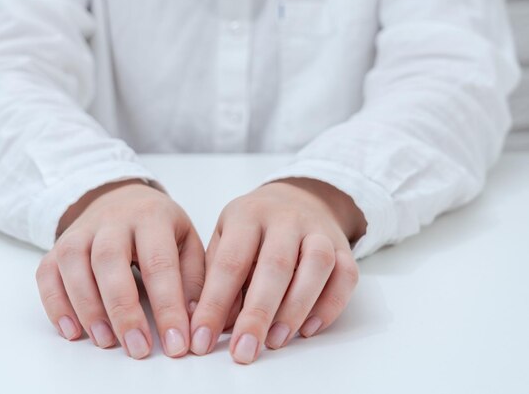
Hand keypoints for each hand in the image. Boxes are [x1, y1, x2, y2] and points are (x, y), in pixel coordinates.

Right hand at [35, 179, 204, 358]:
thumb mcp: (187, 240)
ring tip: (106, 342)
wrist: (121, 196)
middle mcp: (112, 220)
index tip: (176, 342)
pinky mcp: (58, 245)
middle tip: (137, 348)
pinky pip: (47, 273)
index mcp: (151, 217)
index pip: (159, 263)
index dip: (167, 306)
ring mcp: (81, 231)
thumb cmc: (159, 226)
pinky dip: (56, 304)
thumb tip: (194, 320)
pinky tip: (72, 331)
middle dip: (123, 310)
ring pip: (74, 264)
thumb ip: (192, 278)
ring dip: (88, 308)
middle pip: (110, 261)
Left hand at [189, 178, 365, 363]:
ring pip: (316, 265)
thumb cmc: (253, 228)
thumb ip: (216, 277)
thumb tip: (209, 323)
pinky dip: (330, 306)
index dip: (215, 304)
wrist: (299, 197)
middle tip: (244, 351)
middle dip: (258, 313)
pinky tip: (308, 329)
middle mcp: (286, 218)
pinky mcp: (343, 247)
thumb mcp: (225, 238)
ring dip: (296, 308)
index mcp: (247, 215)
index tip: (201, 340)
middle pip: (275, 265)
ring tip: (275, 341)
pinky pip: (346, 275)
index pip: (230, 262)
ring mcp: (318, 230)